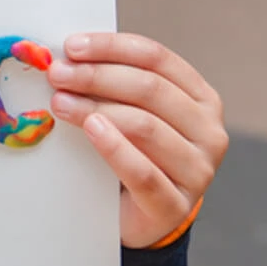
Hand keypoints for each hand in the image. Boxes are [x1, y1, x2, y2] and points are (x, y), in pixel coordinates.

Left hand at [46, 32, 226, 247]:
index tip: (71, 46)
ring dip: (96, 108)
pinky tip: (91, 129)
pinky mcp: (176, 205)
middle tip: (57, 74)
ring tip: (60, 102)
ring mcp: (198, 170)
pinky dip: (114, 147)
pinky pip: (143, 172)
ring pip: (145, 126)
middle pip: (150, 89)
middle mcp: (209, 131)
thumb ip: (117, 85)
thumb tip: (70, 56)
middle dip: (97, 76)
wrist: (141, 219)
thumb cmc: (135, 154)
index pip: (156, 58)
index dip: (111, 47)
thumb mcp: (135, 113)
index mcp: (202, 99)